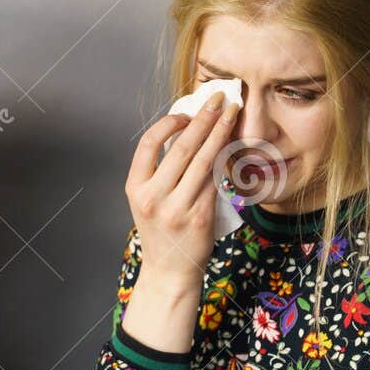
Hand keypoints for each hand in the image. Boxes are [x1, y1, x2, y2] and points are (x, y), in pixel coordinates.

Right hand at [127, 90, 241, 285]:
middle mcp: (153, 198)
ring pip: (202, 161)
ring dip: (220, 132)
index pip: (148, 143)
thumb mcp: (148, 201)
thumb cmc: (162, 232)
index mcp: (135, 188)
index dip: (169, 123)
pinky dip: (225, 158)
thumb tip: (187, 130)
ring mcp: (176, 209)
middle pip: (181, 148)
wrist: (170, 272)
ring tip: (232, 112)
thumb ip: (160, 171)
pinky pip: (215, 181)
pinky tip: (234, 143)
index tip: (186, 112)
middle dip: (203, 118)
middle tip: (218, 98)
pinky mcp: (199, 218)